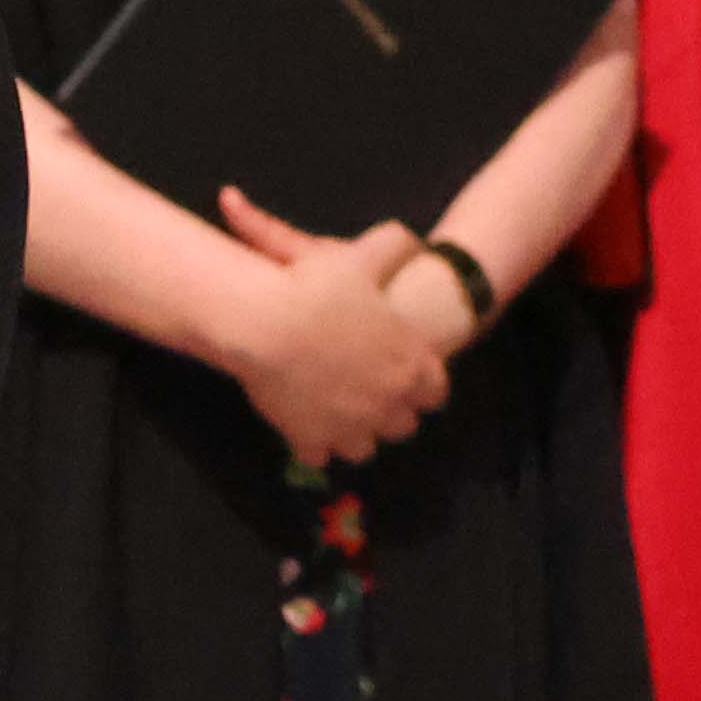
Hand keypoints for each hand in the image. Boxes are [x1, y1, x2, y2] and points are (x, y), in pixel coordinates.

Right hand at [216, 192, 464, 476]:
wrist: (265, 324)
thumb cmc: (318, 287)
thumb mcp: (365, 253)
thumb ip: (396, 246)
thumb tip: (414, 243)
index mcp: (411, 364)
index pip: (435, 391)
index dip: (422, 383)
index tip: (407, 375)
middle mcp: (389, 404)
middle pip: (404, 425)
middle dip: (391, 412)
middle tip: (371, 394)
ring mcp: (350, 429)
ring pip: (365, 448)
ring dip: (356, 433)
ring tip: (339, 415)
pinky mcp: (312, 441)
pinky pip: (319, 457)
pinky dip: (314, 445)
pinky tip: (305, 427)